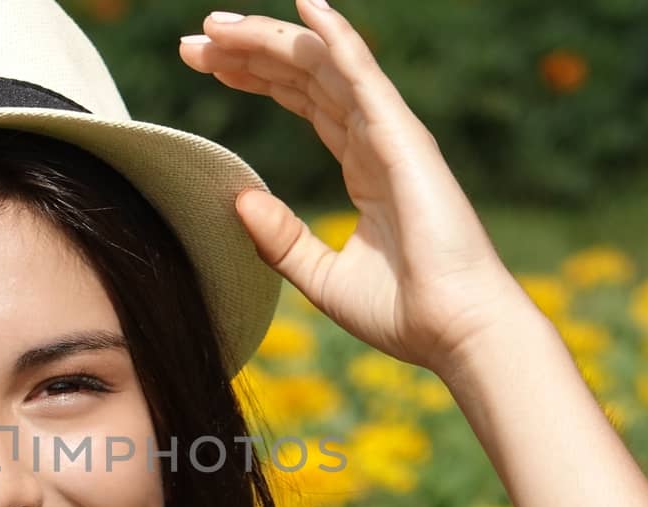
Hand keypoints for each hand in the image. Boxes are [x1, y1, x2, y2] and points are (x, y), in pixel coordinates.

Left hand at [179, 0, 533, 373]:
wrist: (455, 332)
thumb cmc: (404, 312)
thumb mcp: (321, 277)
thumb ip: (281, 239)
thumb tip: (238, 202)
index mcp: (364, 166)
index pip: (302, 100)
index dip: (254, 76)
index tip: (203, 64)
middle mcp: (376, 139)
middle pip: (304, 74)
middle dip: (248, 52)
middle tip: (193, 41)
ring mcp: (391, 133)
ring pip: (322, 65)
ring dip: (268, 39)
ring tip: (215, 26)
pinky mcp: (400, 137)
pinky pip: (362, 73)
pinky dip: (333, 36)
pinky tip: (303, 5)